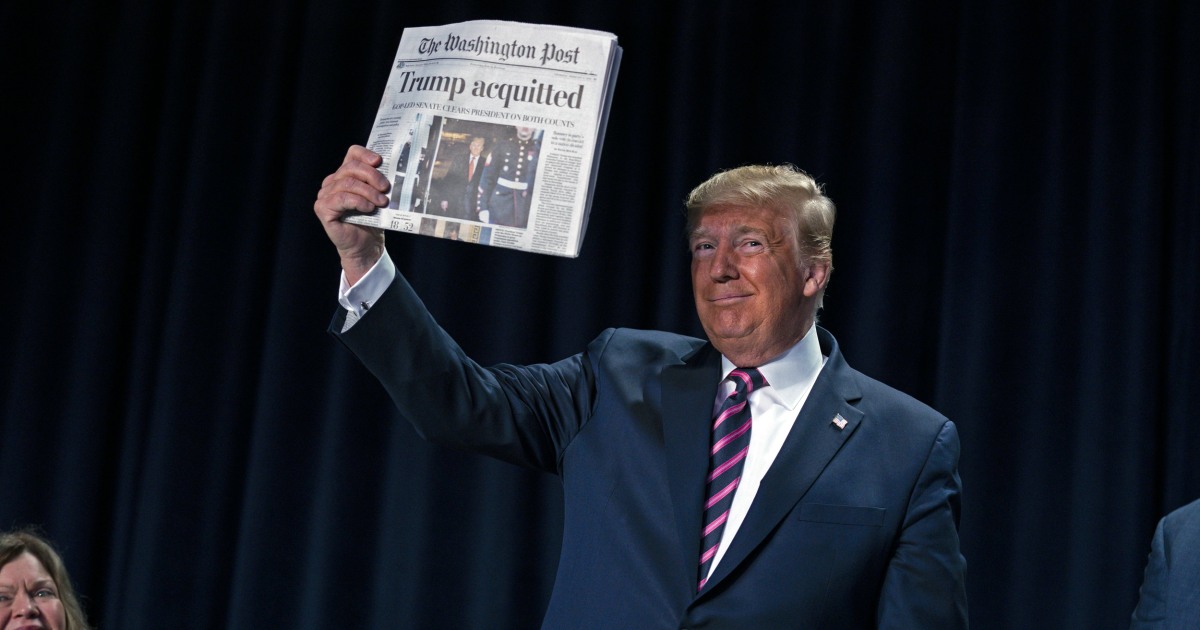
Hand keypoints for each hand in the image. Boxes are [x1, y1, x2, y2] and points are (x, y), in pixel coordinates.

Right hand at [314, 145, 388, 283]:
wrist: (366, 246)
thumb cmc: (373, 221)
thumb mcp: (378, 197)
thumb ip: (379, 183)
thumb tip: (395, 171)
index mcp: (345, 175)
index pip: (352, 154)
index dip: (365, 154)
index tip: (380, 161)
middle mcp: (332, 182)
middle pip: (350, 167)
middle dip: (371, 176)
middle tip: (386, 187)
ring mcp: (325, 195)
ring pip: (347, 183)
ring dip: (368, 192)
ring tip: (382, 202)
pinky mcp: (323, 209)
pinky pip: (341, 198)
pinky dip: (358, 201)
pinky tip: (369, 208)